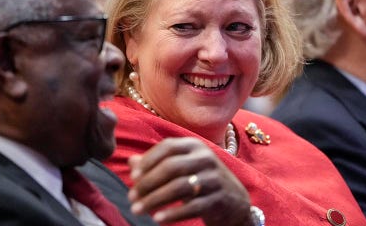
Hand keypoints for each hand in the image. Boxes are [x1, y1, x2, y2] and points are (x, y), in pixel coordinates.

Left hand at [128, 137, 250, 224]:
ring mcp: (214, 178)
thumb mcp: (182, 167)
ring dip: (155, 199)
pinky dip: (173, 214)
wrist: (234, 201)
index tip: (133, 177)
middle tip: (131, 197)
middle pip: (171, 167)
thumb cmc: (200, 180)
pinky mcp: (219, 199)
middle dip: (148, 183)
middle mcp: (205, 158)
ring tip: (137, 210)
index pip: (168, 147)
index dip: (148, 160)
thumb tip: (132, 162)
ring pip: (179, 187)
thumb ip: (158, 163)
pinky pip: (192, 206)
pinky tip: (158, 219)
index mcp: (194, 146)